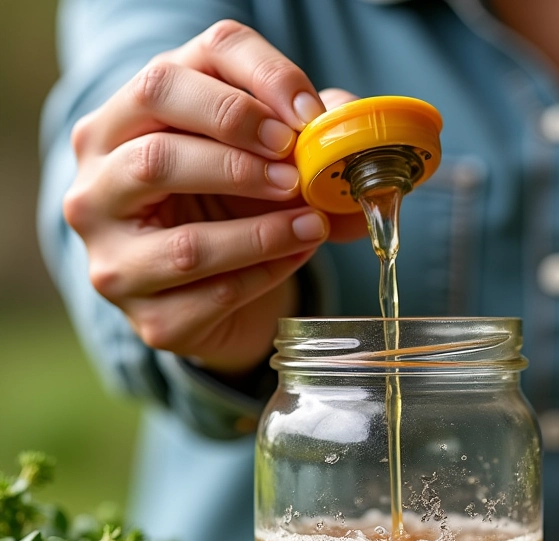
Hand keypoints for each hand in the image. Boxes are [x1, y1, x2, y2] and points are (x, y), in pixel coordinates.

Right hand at [63, 20, 366, 373]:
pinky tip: (296, 256)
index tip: (299, 121)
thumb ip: (287, 123)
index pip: (161, 82)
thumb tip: (343, 125)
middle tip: (297, 175)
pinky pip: (216, 297)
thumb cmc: (225, 200)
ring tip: (315, 224)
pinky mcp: (150, 319)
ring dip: (264, 234)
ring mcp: (114, 261)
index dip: (236, 99)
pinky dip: (266, 275)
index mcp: (111, 127)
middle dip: (241, 165)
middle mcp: (94, 191)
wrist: (209, 285)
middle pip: (157, 160)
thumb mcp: (245, 148)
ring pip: (187, 247)